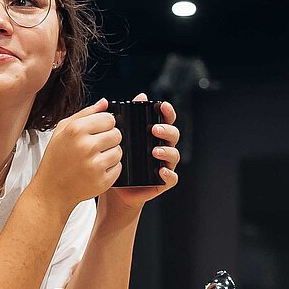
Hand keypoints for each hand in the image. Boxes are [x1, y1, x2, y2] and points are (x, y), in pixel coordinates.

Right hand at [30, 99, 122, 210]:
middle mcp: (86, 146)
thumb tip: (104, 103)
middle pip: (117, 134)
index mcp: (76, 130)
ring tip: (95, 159)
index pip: (109, 118)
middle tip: (95, 147)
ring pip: (119, 151)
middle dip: (109, 139)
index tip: (97, 132)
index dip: (105, 125)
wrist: (52, 190)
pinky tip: (96, 170)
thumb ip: (85, 113)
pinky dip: (110, 169)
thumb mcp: (62, 130)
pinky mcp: (102, 180)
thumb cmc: (56, 159)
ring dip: (111, 154)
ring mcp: (95, 165)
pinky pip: (118, 167)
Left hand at [101, 95, 180, 214]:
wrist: (114, 190)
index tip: (162, 106)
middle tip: (155, 129)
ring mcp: (164, 165)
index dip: (167, 112)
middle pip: (173, 135)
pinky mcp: (163, 182)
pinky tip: (161, 171)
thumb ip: (123, 119)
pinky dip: (169, 174)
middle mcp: (163, 148)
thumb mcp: (117, 139)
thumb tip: (127, 98)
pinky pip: (172, 178)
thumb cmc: (117, 161)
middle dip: (167, 130)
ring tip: (155, 151)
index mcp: (154, 135)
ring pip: (174, 155)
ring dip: (167, 151)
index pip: (166, 120)